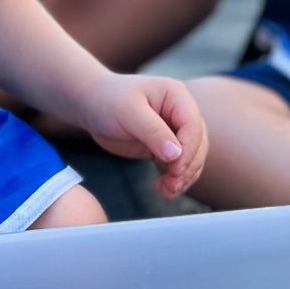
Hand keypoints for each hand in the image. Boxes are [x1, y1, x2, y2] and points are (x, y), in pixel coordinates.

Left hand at [73, 72, 206, 199]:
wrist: (92, 105)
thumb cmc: (108, 99)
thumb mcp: (128, 112)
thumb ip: (153, 131)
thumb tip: (176, 154)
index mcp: (176, 96)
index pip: (193, 126)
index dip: (188, 150)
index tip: (175, 170)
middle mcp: (180, 112)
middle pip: (198, 144)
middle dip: (188, 167)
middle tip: (172, 186)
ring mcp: (174, 129)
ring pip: (192, 157)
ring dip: (183, 177)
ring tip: (167, 192)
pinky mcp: (164, 146)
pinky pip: (178, 165)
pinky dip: (174, 179)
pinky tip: (163, 190)